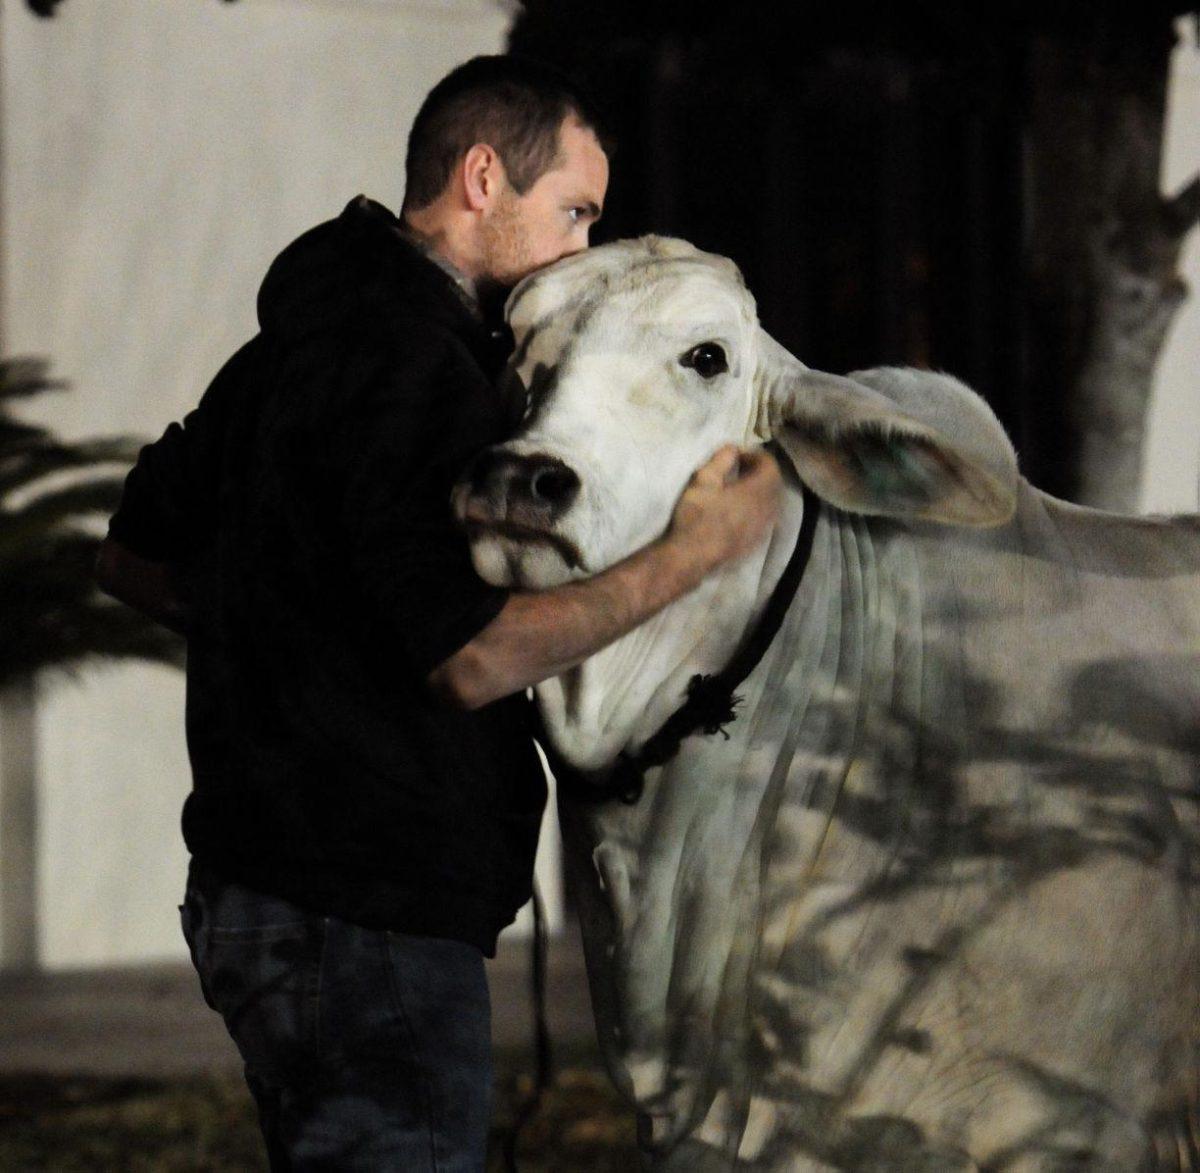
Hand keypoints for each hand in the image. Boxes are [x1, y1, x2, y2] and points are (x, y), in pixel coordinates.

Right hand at [668, 445, 782, 565]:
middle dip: (760, 473)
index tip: (738, 455)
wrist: (691, 556)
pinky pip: (764, 520)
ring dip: (760, 492)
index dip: (756, 456)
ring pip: (771, 503)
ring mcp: (762, 528)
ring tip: (740, 490)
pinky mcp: (755, 543)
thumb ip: (721, 459)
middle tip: (740, 469)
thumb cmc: (696, 515)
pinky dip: (757, 510)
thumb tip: (733, 448)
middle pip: (774, 484)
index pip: (770, 466)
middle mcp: (766, 509)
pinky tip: (740, 512)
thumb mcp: (703, 480)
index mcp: (756, 491)